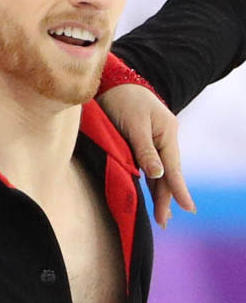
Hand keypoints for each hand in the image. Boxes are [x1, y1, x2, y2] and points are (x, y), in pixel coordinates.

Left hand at [97, 83, 195, 226]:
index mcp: (167, 133)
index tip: (189, 209)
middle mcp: (164, 139)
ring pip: (159, 171)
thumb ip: (144, 150)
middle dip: (166, 197)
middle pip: (167, 173)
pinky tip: (151, 191)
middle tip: (163, 221)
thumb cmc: (123, 99)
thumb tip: (157, 175)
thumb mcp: (134, 124)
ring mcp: (155, 140)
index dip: (179, 190)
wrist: (113, 81)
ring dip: (159, 191)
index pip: (173, 168)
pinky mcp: (143, 140)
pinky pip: (149, 164)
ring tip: (160, 215)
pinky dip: (151, 180)